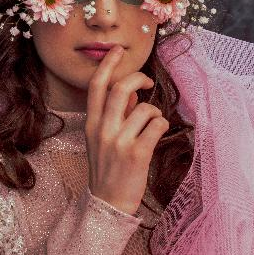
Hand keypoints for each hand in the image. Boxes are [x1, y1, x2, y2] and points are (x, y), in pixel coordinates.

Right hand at [84, 45, 169, 214]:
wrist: (108, 204)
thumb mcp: (103, 140)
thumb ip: (116, 115)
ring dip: (153, 112)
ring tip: (152, 125)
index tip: (117, 50)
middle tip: (147, 81)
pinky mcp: (137, 154)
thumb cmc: (108, 169)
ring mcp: (119, 142)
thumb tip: (132, 93)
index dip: (107, 64)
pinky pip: (157, 125)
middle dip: (138, 77)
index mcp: (92, 124)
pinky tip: (157, 135)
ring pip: (145, 108)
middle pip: (121, 89)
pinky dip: (161, 125)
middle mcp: (103, 130)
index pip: (96, 86)